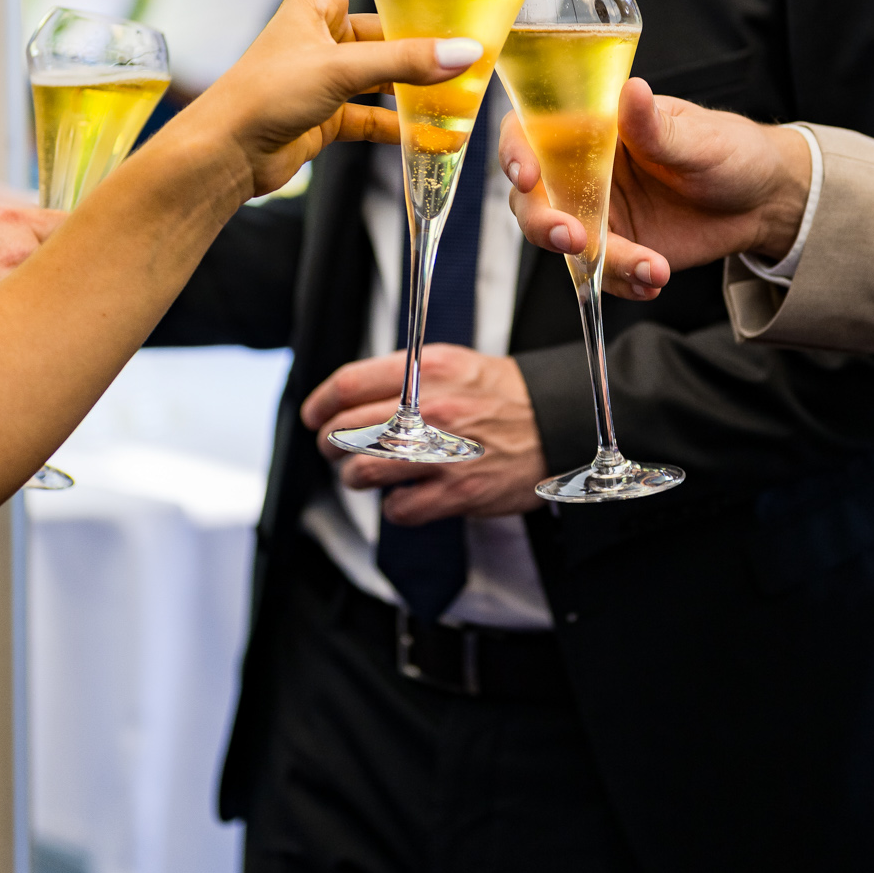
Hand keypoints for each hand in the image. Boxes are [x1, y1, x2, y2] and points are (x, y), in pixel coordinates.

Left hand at [200, 0, 483, 198]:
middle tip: (466, 28)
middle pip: (386, 19)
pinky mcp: (328, 113)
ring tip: (458, 83)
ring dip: (416, 78)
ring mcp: (327, 74)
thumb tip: (463, 53)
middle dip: (424, 27)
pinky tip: (427, 130)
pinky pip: (374, 112)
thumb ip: (403, 62)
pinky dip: (399, 122)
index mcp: (317, 1)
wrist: (226, 154)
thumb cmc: (264, 95)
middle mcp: (323, 33)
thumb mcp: (339, 69)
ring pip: (384, 68)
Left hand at [300, 346, 547, 519]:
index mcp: (428, 370)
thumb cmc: (505, 395)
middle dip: (329, 443)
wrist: (560, 423)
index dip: (319, 404)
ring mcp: (444, 452)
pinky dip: (394, 505)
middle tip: (333, 448)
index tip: (313, 415)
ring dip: (354, 476)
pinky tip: (405, 496)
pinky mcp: (458, 492)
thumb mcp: (454, 363)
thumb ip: (406, 375)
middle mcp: (431, 408)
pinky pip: (400, 508)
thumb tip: (354, 394)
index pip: (348, 385)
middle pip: (346, 430)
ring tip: (363, 474)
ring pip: (363, 471)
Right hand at [499, 79, 812, 299]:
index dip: (515, 151)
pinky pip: (601, 275)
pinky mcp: (617, 251)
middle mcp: (583, 171)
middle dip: (544, 223)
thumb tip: (631, 91)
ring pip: (565, 244)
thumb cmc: (729, 149)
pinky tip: (656, 278)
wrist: (762, 201)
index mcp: (592, 128)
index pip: (531, 132)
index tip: (527, 175)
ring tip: (652, 267)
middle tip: (576, 240)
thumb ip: (656, 125)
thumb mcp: (699, 136)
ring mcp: (597, 215)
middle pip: (532, 199)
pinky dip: (625, 281)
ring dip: (598, 262)